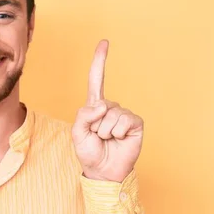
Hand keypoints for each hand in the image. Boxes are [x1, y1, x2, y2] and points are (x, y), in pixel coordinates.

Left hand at [72, 40, 143, 181]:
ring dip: (106, 132)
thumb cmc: (90, 152)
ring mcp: (124, 114)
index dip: (100, 61)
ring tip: (108, 140)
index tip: (105, 42)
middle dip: (95, 125)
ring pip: (111, 115)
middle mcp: (110, 107)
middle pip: (101, 105)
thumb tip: (102, 105)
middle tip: (98, 138)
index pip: (97, 79)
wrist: (104, 171)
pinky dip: (118, 133)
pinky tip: (119, 140)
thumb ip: (83, 116)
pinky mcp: (135, 123)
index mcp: (95, 106)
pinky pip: (124, 121)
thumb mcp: (77, 134)